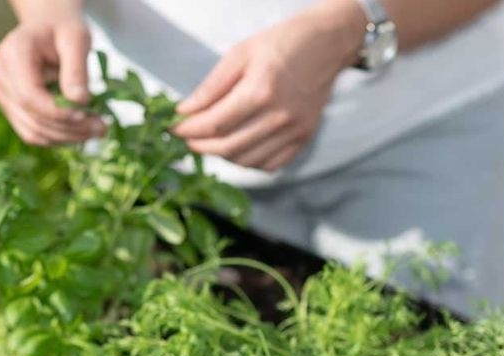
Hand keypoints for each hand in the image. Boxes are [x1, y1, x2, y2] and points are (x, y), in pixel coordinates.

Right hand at [0, 18, 105, 145]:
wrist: (48, 29)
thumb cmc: (64, 30)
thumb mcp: (76, 39)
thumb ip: (76, 69)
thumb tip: (79, 101)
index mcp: (13, 54)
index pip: (30, 96)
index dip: (58, 112)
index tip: (88, 116)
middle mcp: (1, 75)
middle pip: (33, 117)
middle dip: (69, 128)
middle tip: (102, 128)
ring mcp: (2, 94)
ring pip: (33, 131)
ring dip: (67, 138)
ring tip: (96, 131)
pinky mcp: (11, 109)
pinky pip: (34, 134)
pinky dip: (59, 138)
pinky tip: (81, 133)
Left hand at [173, 0, 364, 171]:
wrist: (328, 44)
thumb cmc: (282, 43)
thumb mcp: (240, 53)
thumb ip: (211, 86)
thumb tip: (185, 111)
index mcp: (260, 91)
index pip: (215, 124)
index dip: (189, 131)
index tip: (175, 128)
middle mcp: (279, 116)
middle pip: (228, 148)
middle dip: (201, 146)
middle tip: (189, 138)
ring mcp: (294, 131)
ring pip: (247, 161)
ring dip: (223, 156)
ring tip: (212, 142)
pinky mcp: (304, 138)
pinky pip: (270, 165)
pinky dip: (249, 163)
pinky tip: (239, 148)